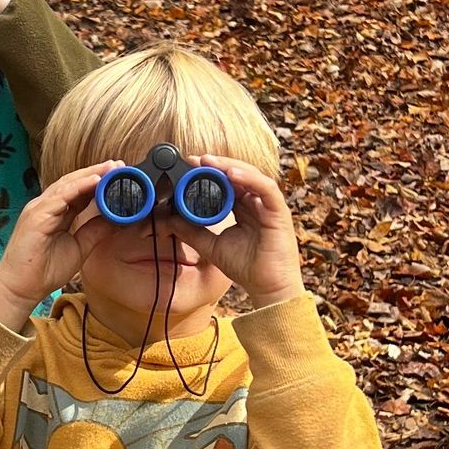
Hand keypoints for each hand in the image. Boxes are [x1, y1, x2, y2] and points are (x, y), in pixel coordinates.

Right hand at [0, 167, 110, 330]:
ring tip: (110, 168)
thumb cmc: (43, 270)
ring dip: (89, 174)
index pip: (78, 191)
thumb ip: (94, 231)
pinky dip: (77, 187)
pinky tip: (94, 181)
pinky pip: (59, 197)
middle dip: (96, 172)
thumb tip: (116, 220)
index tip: (119, 174)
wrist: (21, 289)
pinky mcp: (35, 217)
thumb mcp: (79, 247)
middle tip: (118, 164)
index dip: (97, 181)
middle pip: (73, 182)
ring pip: (67, 185)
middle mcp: (45, 207)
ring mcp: (38, 209)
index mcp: (54, 212)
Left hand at [170, 159, 304, 304]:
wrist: (268, 289)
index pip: (225, 183)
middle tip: (194, 159)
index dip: (207, 173)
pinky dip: (249, 178)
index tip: (187, 166)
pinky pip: (266, 188)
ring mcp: (268, 206)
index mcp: (242, 208)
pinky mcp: (279, 211)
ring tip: (209, 162)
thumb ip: (192, 232)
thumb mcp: (211, 246)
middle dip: (216, 164)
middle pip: (237, 175)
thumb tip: (169, 220)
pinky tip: (232, 173)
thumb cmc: (247, 268)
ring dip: (229, 166)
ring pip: (251, 176)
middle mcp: (256, 203)